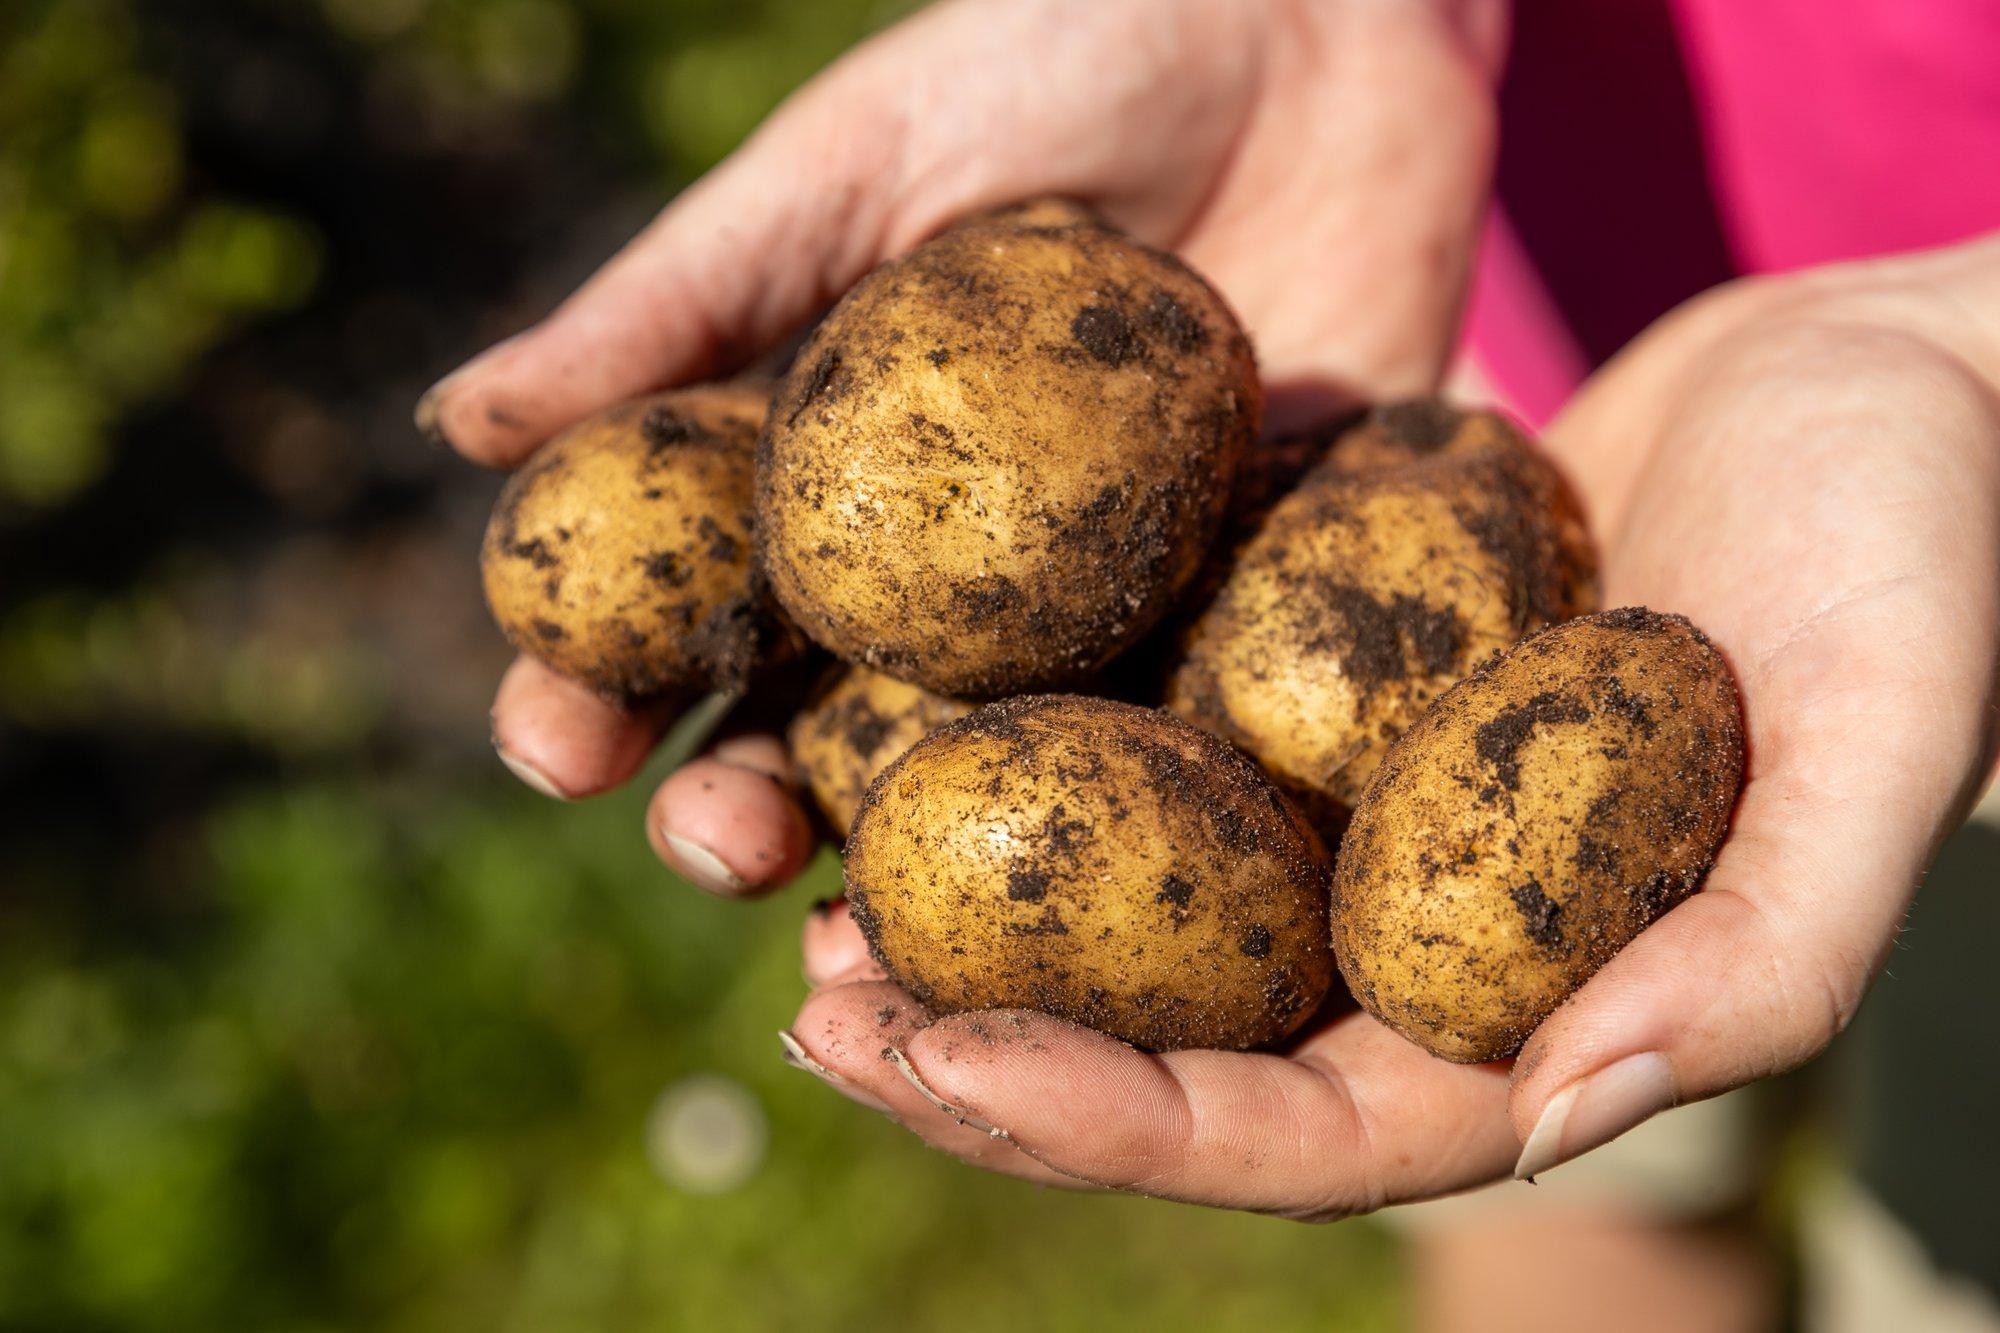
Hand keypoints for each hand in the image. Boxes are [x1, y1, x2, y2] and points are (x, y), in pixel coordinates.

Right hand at [427, 0, 1502, 893]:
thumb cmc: (1051, 52)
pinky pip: (1187, 737)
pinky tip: (1093, 919)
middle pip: (812, 730)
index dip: (601, 688)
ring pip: (984, 782)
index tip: (553, 743)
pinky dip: (1137, 841)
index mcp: (816, 478)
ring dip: (918, 875)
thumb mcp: (853, 160)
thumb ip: (681, 303)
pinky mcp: (1248, 608)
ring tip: (870, 944)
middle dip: (745, 811)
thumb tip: (459, 426)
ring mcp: (1093, 608)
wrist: (1310, 19)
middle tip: (715, 854)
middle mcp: (940, 573)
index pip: (679, 611)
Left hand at [787, 232, 1999, 1212]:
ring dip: (972, 921)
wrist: (1887, 382)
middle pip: (1170, 1048)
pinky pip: (1154, 746)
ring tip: (802, 896)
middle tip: (815, 1006)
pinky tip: (905, 730)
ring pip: (1131, 913)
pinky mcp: (1315, 687)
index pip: (1292, 1131)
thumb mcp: (1881, 754)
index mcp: (1519, 1018)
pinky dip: (1035, 762)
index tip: (938, 1065)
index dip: (1107, 1122)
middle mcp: (1413, 940)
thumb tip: (1548, 1121)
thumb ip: (1756, 964)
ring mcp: (1353, 816)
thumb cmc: (1917, 563)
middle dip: (985, 1053)